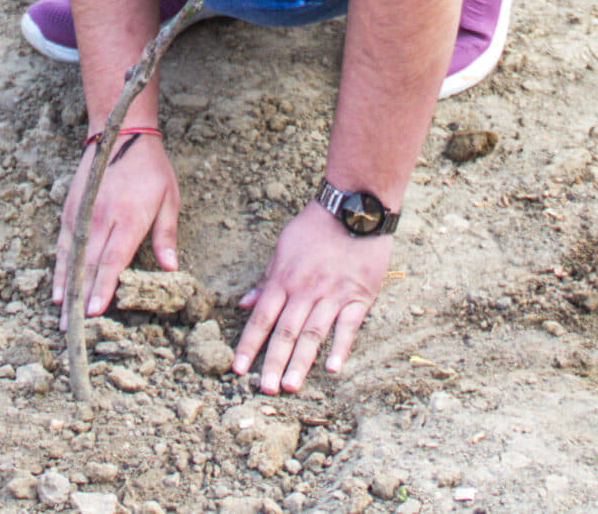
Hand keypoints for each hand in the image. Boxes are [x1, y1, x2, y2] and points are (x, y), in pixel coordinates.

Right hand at [51, 132, 178, 318]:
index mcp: (128, 217)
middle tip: (72, 328)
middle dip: (81, 297)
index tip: (95, 311)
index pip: (113, 259)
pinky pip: (62, 244)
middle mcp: (101, 217)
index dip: (103, 286)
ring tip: (60, 315)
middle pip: (88, 264)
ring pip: (71, 257)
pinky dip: (58, 267)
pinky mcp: (70, 209)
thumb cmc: (151, 168)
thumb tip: (171, 268)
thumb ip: (166, 234)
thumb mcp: (169, 198)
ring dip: (66, 287)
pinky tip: (57, 288)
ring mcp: (83, 213)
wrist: (120, 133)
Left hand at [234, 204, 391, 393]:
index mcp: (284, 280)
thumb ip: (266, 280)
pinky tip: (333, 368)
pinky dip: (340, 347)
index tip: (238, 369)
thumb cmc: (315, 227)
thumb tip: (244, 304)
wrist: (354, 208)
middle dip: (273, 362)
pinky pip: (348, 326)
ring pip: (313, 333)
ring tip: (290, 386)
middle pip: (286, 332)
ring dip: (301, 362)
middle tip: (264, 390)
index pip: (262, 318)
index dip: (249, 345)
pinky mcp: (359, 296)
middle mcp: (305, 290)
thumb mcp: (283, 248)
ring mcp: (333, 294)